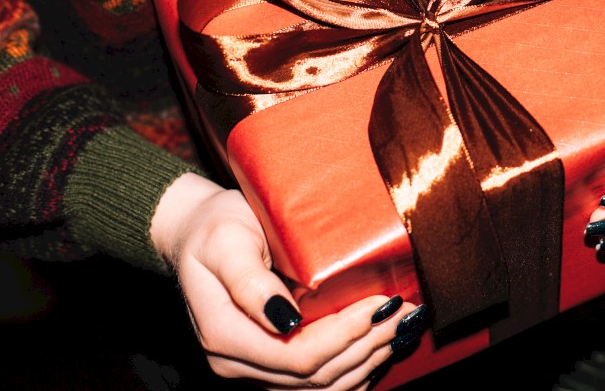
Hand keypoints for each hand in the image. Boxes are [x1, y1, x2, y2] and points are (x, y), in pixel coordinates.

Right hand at [150, 173, 428, 388]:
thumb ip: (250, 282)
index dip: (345, 334)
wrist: (198, 234)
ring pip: (322, 385)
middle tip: (406, 311)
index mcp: (224, 335)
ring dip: (369, 359)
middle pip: (315, 375)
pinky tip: (381, 344)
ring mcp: (254, 368)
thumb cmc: (215, 228)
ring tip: (403, 325)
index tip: (381, 302)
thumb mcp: (227, 242)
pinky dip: (355, 367)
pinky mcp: (271, 364)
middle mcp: (236, 363)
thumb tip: (285, 320)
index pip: (298, 355)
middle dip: (368, 344)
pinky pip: (318, 382)